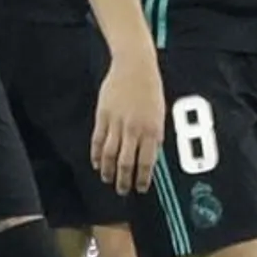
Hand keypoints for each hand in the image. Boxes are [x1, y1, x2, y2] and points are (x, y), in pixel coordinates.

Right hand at [91, 51, 164, 193]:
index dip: (142, 179)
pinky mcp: (103, 116)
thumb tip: (150, 157)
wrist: (135, 66)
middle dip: (123, 180)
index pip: (146, 163)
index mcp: (152, 130)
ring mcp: (117, 123)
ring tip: (107, 179)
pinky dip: (97, 154)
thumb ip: (154, 136)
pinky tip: (97, 163)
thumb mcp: (159, 114)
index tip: (140, 188)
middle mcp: (134, 129)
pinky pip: (98, 140)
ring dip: (108, 171)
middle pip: (125, 163)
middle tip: (122, 190)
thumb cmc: (150, 89)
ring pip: (109, 155)